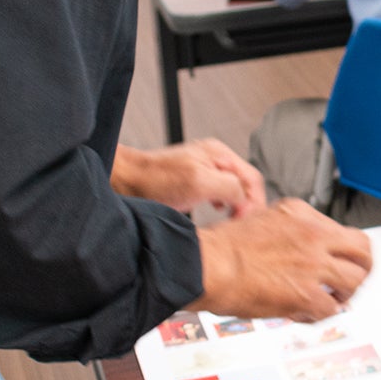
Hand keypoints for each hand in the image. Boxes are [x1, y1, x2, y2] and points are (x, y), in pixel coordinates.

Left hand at [112, 141, 266, 215]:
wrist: (125, 182)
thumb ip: (230, 187)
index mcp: (219, 154)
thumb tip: (246, 200)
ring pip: (233, 189)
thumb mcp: (200, 183)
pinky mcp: (194, 181)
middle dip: (248, 205)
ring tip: (231, 222)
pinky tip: (216, 212)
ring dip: (237, 206)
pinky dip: (223, 205)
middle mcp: (215, 159)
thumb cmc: (155, 181)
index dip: (254, 202)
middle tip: (241, 225)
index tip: (244, 221)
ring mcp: (204, 169)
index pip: (253, 179)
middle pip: (246, 183)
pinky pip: (219, 193)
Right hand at [196, 198, 371, 320]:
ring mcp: (313, 265)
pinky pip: (331, 309)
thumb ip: (291, 230)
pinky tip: (306, 313)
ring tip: (332, 299)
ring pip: (355, 280)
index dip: (344, 251)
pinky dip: (321, 314)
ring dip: (346, 294)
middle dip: (362, 268)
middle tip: (352, 279)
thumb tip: (304, 247)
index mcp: (302, 214)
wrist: (206, 264)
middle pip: (363, 251)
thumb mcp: (263, 219)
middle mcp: (314, 236)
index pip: (343, 231)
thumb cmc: (223, 247)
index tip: (340, 261)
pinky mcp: (306, 294)